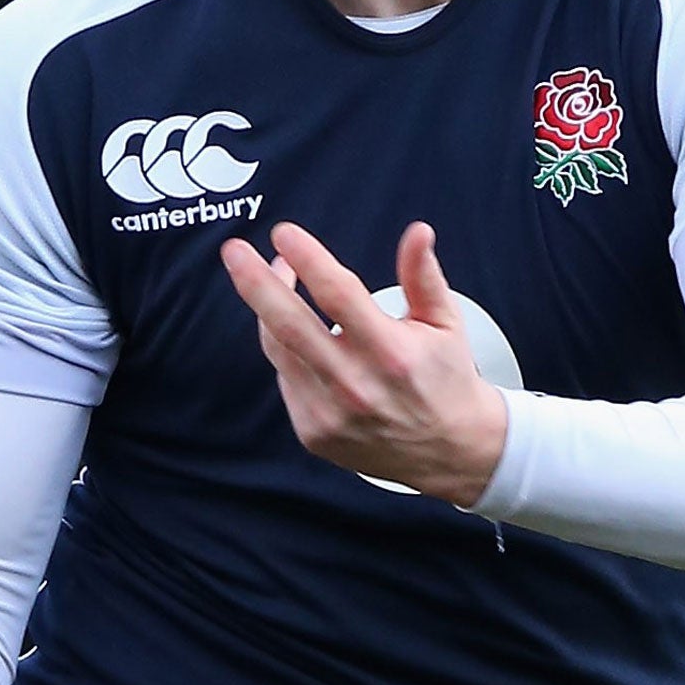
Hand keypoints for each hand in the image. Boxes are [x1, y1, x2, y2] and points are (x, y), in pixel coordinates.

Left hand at [221, 220, 506, 504]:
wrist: (450, 453)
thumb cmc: (446, 380)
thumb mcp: (445, 323)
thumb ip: (423, 276)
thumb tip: (417, 232)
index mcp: (391, 353)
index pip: (338, 294)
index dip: (307, 259)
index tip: (284, 233)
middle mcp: (356, 385)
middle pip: (290, 325)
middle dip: (256, 283)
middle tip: (234, 251)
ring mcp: (330, 413)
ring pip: (279, 349)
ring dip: (266, 308)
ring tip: (267, 277)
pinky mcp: (313, 432)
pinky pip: (285, 377)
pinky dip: (285, 347)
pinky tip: (297, 330)